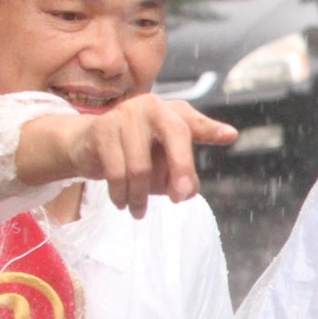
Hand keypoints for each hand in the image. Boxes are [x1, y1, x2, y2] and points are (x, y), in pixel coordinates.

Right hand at [17, 92, 238, 217]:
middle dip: (181, 169)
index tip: (230, 136)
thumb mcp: (164, 163)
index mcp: (173, 112)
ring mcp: (125, 114)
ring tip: (138, 212)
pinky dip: (121, 194)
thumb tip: (188, 191)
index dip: (212, 130)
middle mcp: (152, 106)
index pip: (195, 123)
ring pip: (141, 166)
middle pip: (176, 136)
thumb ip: (183, 175)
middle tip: (180, 198)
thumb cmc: (136, 154)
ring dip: (140, 197)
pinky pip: (116, 171)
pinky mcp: (102, 129)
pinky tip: (122, 204)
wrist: (87, 144)